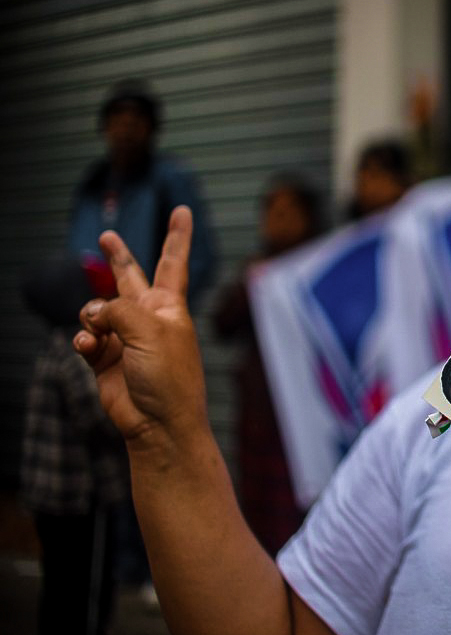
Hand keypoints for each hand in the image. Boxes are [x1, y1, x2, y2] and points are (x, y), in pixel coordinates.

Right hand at [74, 207, 207, 445]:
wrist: (158, 423)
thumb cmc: (168, 376)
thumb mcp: (150, 330)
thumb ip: (119, 310)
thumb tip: (95, 314)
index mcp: (170, 306)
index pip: (173, 262)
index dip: (176, 236)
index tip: (183, 211)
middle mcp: (148, 318)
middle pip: (130, 278)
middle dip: (117, 258)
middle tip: (106, 236)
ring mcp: (126, 338)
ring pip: (96, 310)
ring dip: (91, 317)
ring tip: (98, 334)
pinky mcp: (106, 358)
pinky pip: (85, 337)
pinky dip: (82, 340)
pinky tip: (88, 347)